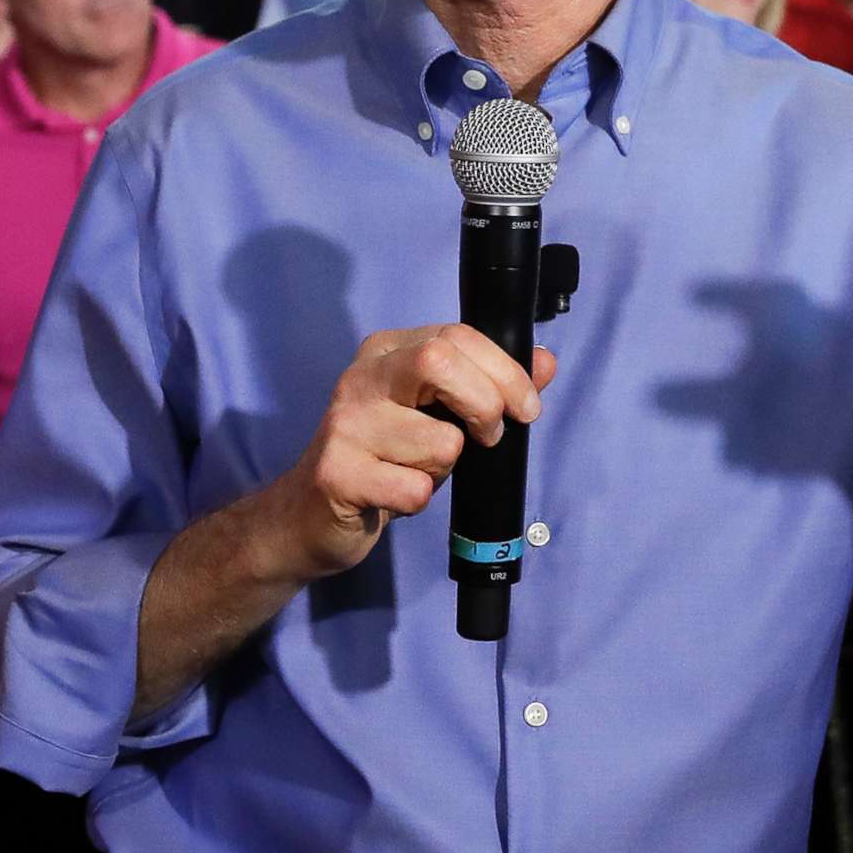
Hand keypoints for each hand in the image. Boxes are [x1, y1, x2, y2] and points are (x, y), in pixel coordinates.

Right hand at [264, 326, 554, 582]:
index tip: (526, 409)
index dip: (506, 372)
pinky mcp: (336, 473)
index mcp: (386, 352)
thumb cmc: (381, 461)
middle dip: (485, 404)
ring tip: (414, 472)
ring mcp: (344, 424)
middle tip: (487, 439)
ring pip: (440, 441)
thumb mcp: (436, 416)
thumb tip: (545, 361)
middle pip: (441, 361)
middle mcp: (360, 378)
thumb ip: (489, 386)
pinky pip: (414, 490)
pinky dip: (417, 501)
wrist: (307, 516)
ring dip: (443, 469)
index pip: (456, 336)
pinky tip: (392, 497)